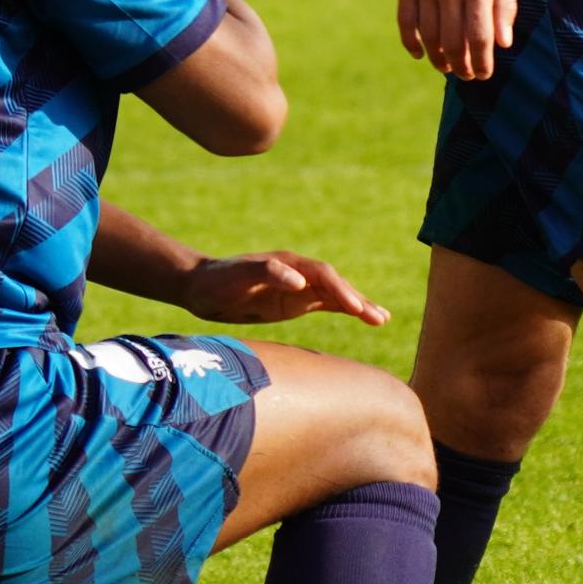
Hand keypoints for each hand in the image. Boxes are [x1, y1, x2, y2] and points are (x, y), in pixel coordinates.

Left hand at [178, 249, 388, 326]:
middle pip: (336, 285)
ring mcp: (298, 288)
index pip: (323, 275)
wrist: (200, 288)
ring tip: (382, 320)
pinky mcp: (294, 302)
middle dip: (357, 301)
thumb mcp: (237, 275)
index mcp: (288, 263)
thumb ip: (268, 272)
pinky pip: (326, 305)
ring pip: (336, 296)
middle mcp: (299, 273)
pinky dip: (345, 311)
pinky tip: (363, 318)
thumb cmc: (217, 280)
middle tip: (378, 318)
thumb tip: (300, 280)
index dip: (340, 290)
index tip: (354, 307)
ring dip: (358, 306)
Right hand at [395, 0, 518, 79]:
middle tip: (464, 74)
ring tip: (446, 66)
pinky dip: (410, 41)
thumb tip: (503, 42)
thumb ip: (505, 4)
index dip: (482, 62)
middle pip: (453, 41)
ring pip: (429, 34)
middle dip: (460, 65)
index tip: (483, 74)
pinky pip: (405, 19)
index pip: (480, 36)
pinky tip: (419, 52)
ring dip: (437, 57)